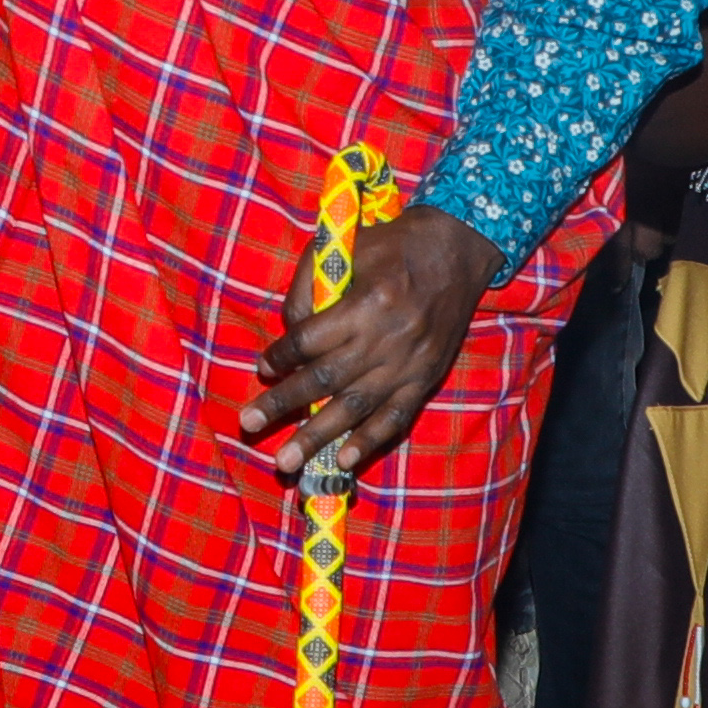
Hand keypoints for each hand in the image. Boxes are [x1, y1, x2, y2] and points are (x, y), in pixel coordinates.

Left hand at [246, 204, 504, 484]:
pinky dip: (369, 441)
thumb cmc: (394, 244)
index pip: (309, 340)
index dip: (281, 356)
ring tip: (287, 462)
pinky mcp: (426, 379)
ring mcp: (408, 365)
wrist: (458, 249)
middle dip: (283, 404)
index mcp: (366, 303)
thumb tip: (288, 333)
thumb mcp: (346, 246)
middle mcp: (387, 339)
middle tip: (249, 425)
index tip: (263, 368)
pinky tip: (344, 460)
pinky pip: (395, 417)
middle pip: (324, 379)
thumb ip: (309, 286)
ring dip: (318, 436)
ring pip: (355, 407)